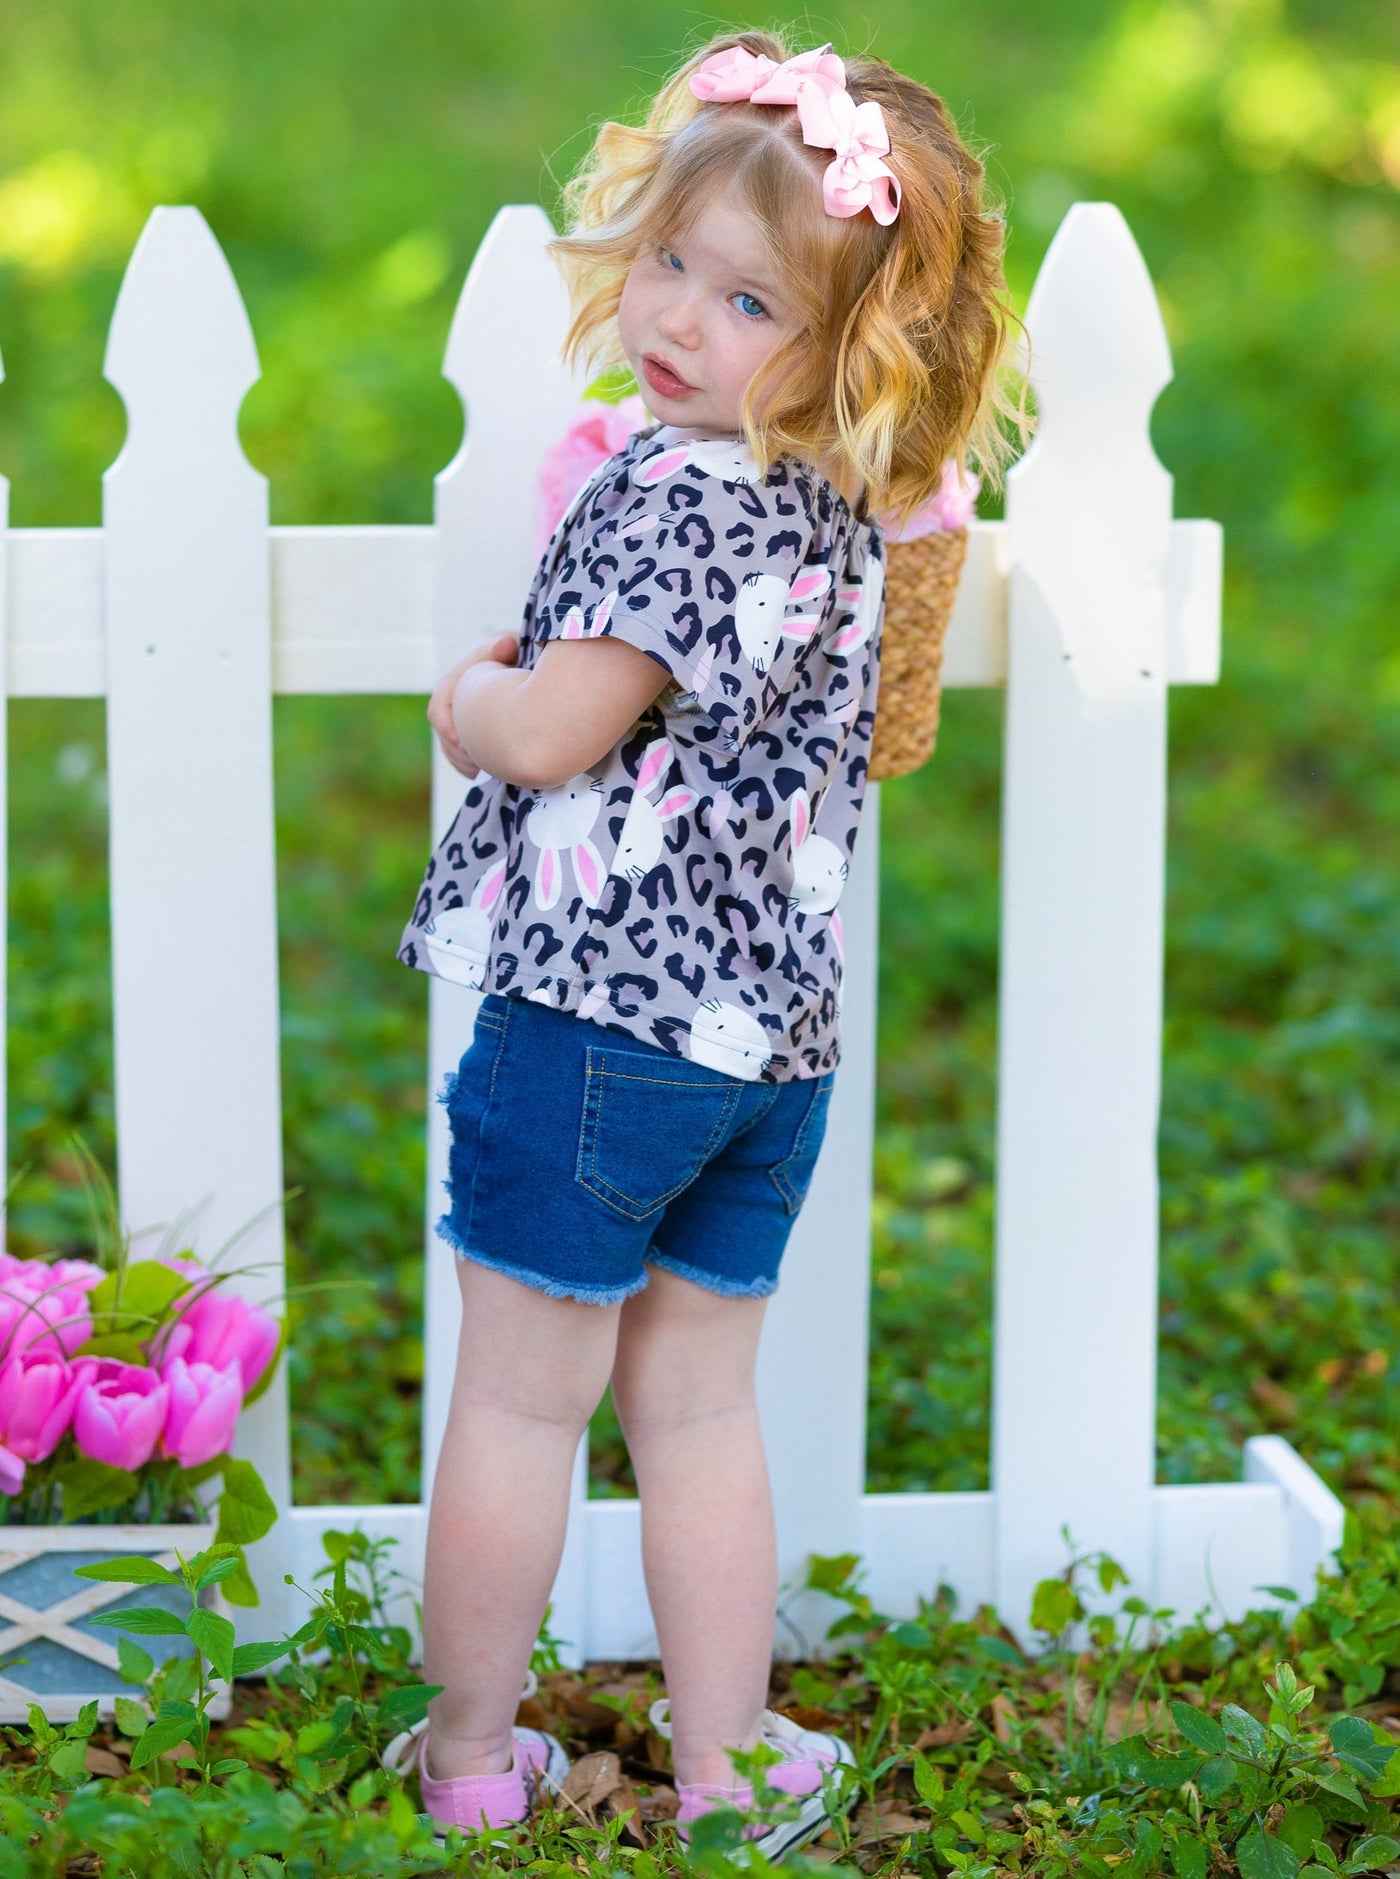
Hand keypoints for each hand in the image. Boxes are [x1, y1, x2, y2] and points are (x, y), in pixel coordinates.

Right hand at [428, 633, 518, 777]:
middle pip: (444, 737)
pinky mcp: (471, 735)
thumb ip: (504, 647)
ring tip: (489, 773)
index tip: (466, 745)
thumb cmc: (516, 651)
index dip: (449, 729)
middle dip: (461, 755)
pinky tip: (496, 775)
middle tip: (481, 767)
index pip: (438, 710)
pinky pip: (467, 759)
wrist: (522, 660)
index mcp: (454, 682)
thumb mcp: (511, 644)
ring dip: (468, 764)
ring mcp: (460, 721)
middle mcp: (452, 704)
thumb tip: (504, 645)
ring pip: (454, 751)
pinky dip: (477, 768)